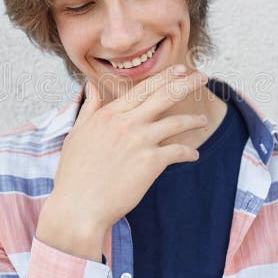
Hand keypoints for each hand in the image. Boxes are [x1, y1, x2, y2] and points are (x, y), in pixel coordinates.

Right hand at [36, 65, 208, 256]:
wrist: (78, 207)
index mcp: (108, 115)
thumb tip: (91, 86)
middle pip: (163, 96)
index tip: (180, 71)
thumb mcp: (77, 135)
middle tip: (202, 78)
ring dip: (193, 120)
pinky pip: (178, 151)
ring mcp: (139, 141)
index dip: (165, 77)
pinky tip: (193, 155)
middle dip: (186, 84)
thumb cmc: (74, 175)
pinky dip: (188, 153)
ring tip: (203, 120)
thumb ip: (89, 109)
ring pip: (175, 122)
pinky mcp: (150, 162)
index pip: (142, 89)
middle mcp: (126, 123)